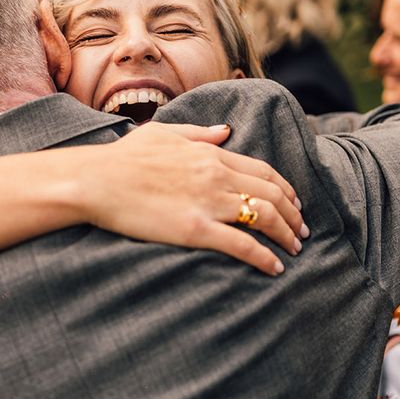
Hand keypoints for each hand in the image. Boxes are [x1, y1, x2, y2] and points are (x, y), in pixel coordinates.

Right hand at [84, 122, 305, 275]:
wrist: (97, 180)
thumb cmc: (124, 156)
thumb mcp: (164, 133)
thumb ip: (200, 133)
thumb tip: (227, 131)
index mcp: (209, 154)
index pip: (263, 170)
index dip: (285, 188)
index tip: (294, 203)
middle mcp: (216, 175)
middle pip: (271, 194)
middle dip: (293, 215)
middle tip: (302, 231)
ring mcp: (207, 202)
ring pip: (263, 218)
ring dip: (286, 235)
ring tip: (294, 249)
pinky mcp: (195, 229)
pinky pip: (241, 245)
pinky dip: (264, 257)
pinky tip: (274, 268)